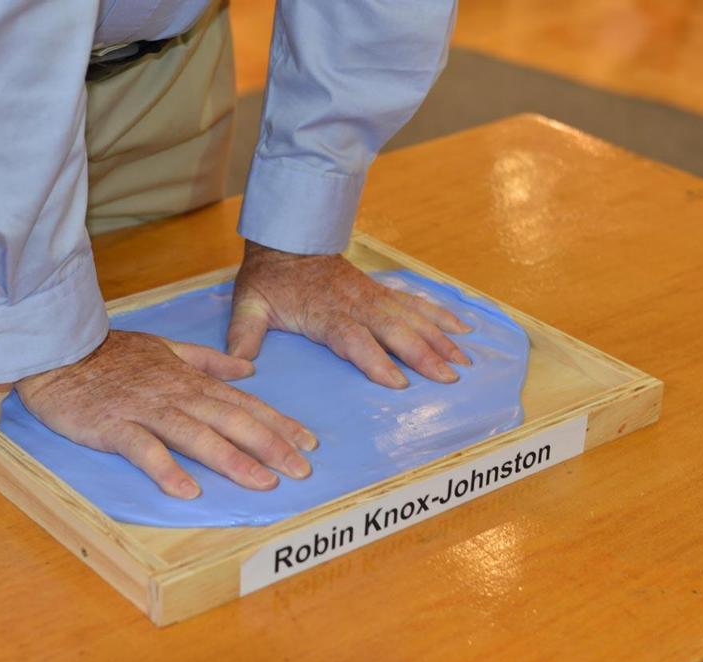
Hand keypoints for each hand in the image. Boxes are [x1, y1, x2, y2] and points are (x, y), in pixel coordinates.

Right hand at [16, 330, 316, 498]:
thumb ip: (207, 359)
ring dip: (231, 459)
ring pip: (197, 435)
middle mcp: (177, 394)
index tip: (309, 443)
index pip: (243, 404)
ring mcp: (147, 410)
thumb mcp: (166, 347)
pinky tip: (188, 491)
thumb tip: (248, 368)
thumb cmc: (111, 353)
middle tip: (301, 470)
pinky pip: (144, 449)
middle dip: (269, 445)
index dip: (278, 423)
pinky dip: (166, 469)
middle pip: (231, 421)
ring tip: (262, 482)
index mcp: (190, 380)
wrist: (60, 349)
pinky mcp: (115, 426)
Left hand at [227, 241, 471, 387]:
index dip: (375, 359)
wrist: (286, 237)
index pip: (353, 338)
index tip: (398, 382)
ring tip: (466, 360)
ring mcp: (372, 297)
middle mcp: (355, 305)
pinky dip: (440, 315)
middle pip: (394, 330)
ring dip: (440, 338)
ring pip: (412, 317)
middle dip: (424, 353)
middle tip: (449, 377)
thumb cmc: (268, 277)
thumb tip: (236, 365)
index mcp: (324, 313)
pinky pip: (415, 303)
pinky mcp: (380, 292)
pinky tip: (463, 327)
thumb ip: (243, 334)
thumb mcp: (248, 304)